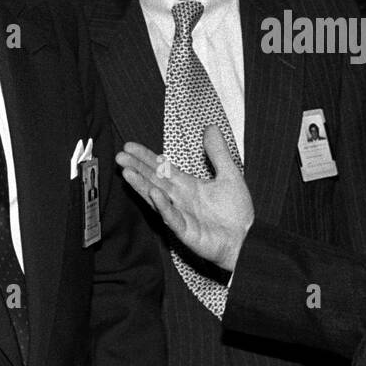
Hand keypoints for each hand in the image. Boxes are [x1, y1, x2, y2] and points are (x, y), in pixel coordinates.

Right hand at [116, 124, 254, 271]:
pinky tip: (154, 194)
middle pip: (154, 181)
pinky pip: (172, 218)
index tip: (129, 146)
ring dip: (142, 186)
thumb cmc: (235, 211)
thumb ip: (218, 152)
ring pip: (157, 198)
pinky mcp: (187, 232)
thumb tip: (210, 127)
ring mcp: (181, 215)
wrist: (246, 239)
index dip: (146, 157)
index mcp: (187, 185)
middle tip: (119, 157)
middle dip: (137, 168)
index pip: (162, 168)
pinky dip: (163, 206)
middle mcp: (180, 199)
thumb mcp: (229, 174)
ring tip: (127, 173)